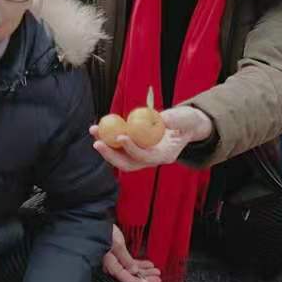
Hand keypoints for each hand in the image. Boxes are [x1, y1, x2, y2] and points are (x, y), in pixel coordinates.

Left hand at [90, 105, 213, 171]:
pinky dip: (108, 138)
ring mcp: (142, 156)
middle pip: (128, 164)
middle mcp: (152, 160)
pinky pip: (119, 147)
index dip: (132, 149)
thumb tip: (162, 118)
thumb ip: (177, 118)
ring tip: (93, 130)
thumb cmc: (187, 121)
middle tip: (98, 142)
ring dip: (105, 147)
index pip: (146, 157)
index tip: (121, 136)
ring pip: (120, 157)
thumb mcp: (187, 118)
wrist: (186, 126)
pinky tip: (98, 128)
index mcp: (165, 155)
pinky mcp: (135, 150)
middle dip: (111, 155)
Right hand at [103, 224, 161, 281]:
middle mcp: (114, 268)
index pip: (127, 279)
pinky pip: (131, 265)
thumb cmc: (106, 234)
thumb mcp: (117, 245)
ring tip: (156, 272)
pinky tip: (150, 265)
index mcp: (111, 266)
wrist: (99, 227)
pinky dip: (141, 266)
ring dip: (146, 272)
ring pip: (133, 271)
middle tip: (158, 280)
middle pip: (132, 277)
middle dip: (146, 279)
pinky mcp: (119, 259)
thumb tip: (135, 271)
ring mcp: (117, 264)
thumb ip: (125, 259)